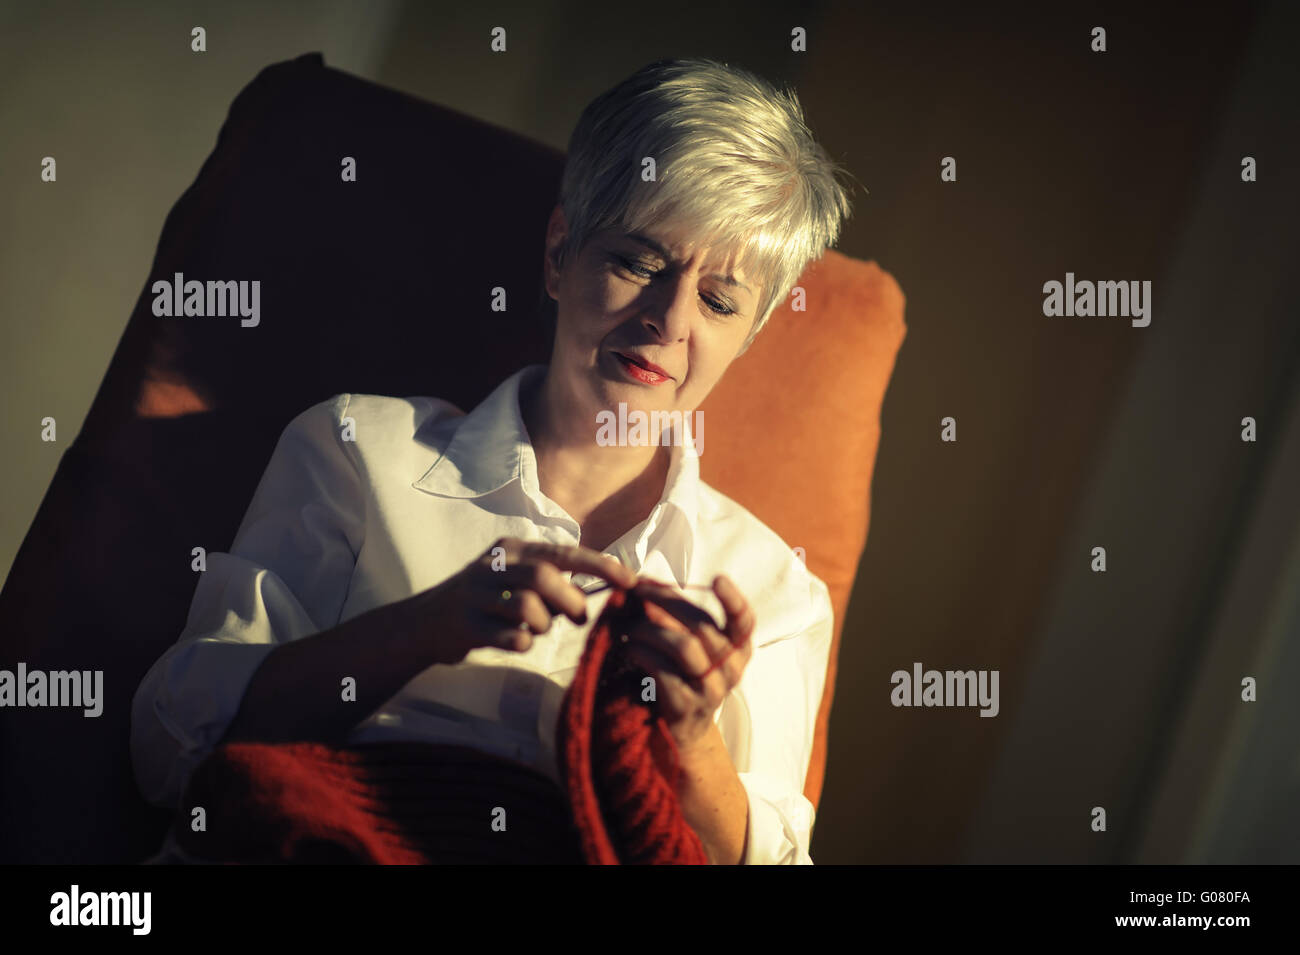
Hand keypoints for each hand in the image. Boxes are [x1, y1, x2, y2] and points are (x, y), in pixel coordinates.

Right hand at [403, 536, 637, 666]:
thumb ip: (552, 583)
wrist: (423, 623)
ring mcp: (475, 593)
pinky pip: (509, 637)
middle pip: (545, 577)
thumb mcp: (514, 580)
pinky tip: (514, 641)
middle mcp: (492, 564)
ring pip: (527, 607)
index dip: (600, 566)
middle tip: (576, 619)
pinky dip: (521, 643)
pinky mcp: (464, 624)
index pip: (564, 553)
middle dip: (570, 602)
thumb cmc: (484, 601)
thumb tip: (594, 593)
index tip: (630, 581)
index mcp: (512, 549)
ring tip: (534, 629)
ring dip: (542, 625)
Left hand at [620, 574, 755, 753]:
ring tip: (630, 628)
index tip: (718, 578)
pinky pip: (663, 672)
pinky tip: (630, 650)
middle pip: (702, 626)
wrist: (685, 729)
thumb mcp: (695, 645)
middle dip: (666, 601)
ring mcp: (711, 690)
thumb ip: (680, 617)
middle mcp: (731, 669)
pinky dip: (642, 655)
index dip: (733, 600)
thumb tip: (646, 583)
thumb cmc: (686, 674)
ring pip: (684, 647)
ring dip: (651, 630)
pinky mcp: (686, 707)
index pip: (744, 622)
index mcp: (739, 650)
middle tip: (638, 591)